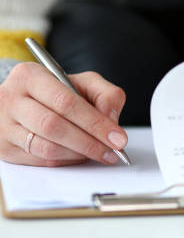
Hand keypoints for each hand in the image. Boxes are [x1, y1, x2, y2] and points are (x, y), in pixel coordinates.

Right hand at [0, 63, 127, 165]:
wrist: (26, 101)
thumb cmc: (59, 92)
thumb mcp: (84, 82)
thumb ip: (105, 94)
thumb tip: (110, 119)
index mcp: (30, 76)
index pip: (66, 102)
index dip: (95, 123)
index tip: (118, 138)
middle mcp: (11, 98)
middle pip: (54, 126)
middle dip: (89, 142)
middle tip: (112, 151)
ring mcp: (3, 125)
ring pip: (46, 147)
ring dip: (78, 154)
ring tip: (99, 153)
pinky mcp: (3, 147)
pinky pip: (39, 160)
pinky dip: (66, 161)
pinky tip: (80, 156)